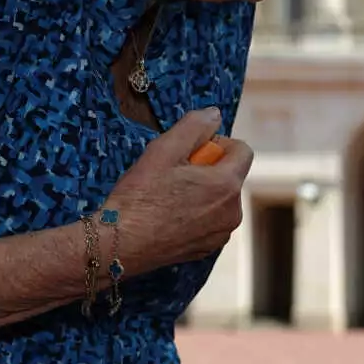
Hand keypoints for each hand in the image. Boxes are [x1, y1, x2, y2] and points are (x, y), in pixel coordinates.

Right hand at [104, 108, 253, 273]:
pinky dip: (196, 213)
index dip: (218, 143)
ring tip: (168, 195)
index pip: (243, 150)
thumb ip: (194, 127)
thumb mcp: (163, 150)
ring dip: (202, 192)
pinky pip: (210, 220)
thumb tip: (214, 114)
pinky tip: (168, 215)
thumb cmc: (140, 197)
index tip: (192, 150)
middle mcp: (232, 212)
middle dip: (208, 169)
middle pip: (230, 175)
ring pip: (220, 199)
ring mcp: (221, 234)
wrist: (120, 244)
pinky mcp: (207, 248)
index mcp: (227, 185)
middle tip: (173, 174)